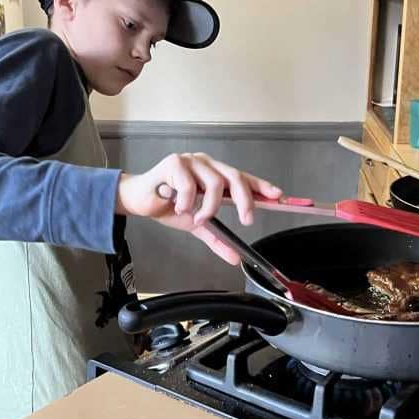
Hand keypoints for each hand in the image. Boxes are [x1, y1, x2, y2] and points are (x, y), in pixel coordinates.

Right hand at [116, 153, 282, 264]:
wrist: (139, 201)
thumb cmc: (167, 205)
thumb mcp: (197, 225)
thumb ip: (217, 238)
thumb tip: (235, 256)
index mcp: (214, 173)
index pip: (242, 177)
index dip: (261, 186)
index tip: (279, 196)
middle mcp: (206, 164)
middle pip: (235, 177)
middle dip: (245, 200)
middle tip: (246, 220)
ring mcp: (191, 161)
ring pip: (215, 183)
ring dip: (209, 207)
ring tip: (197, 217)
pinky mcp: (174, 163)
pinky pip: (189, 185)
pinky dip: (187, 202)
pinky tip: (178, 207)